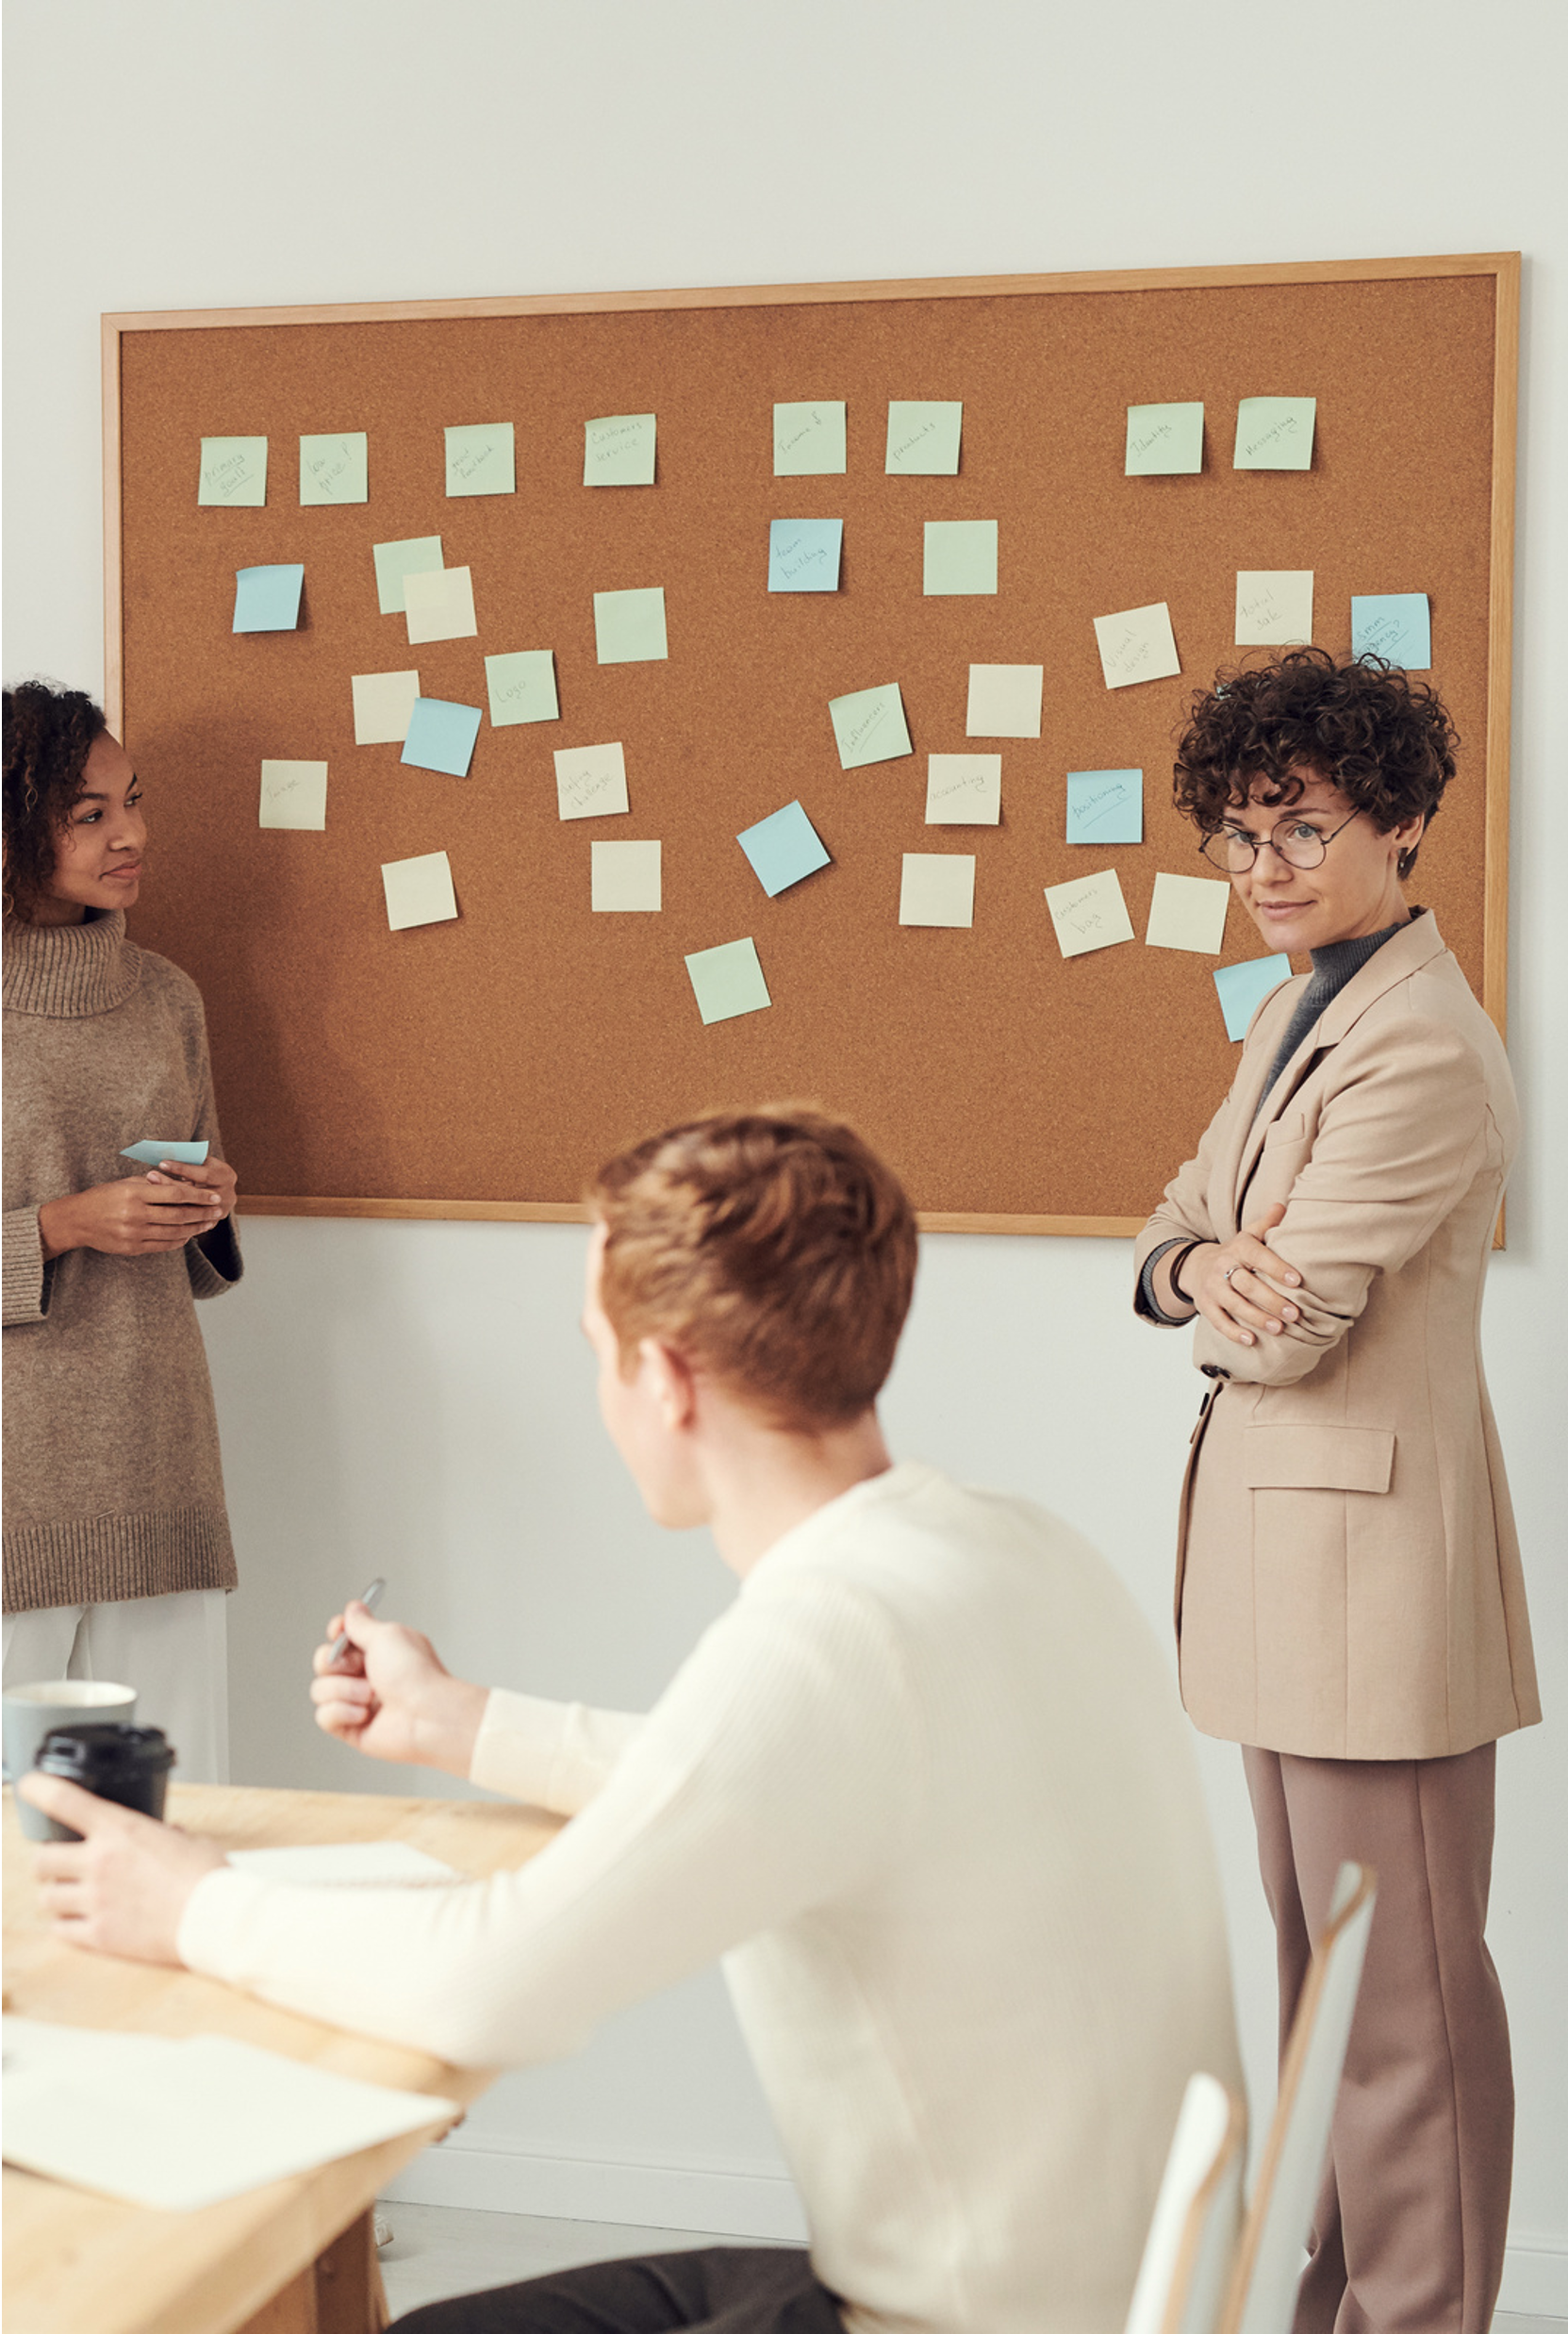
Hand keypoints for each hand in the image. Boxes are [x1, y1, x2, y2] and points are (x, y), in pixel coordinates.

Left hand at [18, 1775, 226, 1963]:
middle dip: (45, 1861)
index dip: (38, 1788)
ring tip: (70, 1895)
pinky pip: (60, 1930)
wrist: (214, 1919)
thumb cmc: (207, 1878)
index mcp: (120, 1831)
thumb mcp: (188, 1841)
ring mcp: (95, 1900)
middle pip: (41, 1859)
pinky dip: (65, 1924)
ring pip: (46, 1897)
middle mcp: (99, 1863)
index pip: (63, 1801)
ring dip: (55, 1894)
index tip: (28, 1784)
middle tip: (57, 1863)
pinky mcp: (99, 1935)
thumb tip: (167, 1835)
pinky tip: (79, 1921)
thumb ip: (168, 1835)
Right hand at [38, 1170, 226, 1258]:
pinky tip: (190, 1235)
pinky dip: (179, 1240)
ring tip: (209, 1223)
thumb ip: (153, 1184)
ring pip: (173, 1232)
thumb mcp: (126, 1183)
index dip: (198, 1195)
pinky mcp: (132, 1248)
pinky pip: (162, 1245)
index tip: (213, 1196)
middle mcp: (135, 1214)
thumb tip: (184, 1182)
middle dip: (202, 1213)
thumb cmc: (103, 1196)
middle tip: (218, 1210)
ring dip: (195, 1228)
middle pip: (178, 1215)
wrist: (77, 1220)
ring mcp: (133, 1234)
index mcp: (134, 1193)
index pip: (175, 1194)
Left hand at [147, 1155, 238, 1223]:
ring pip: (190, 1208)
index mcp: (226, 1176)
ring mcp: (220, 1211)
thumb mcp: (200, 1162)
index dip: (182, 1169)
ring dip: (167, 1200)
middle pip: (196, 1193)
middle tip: (150, 1176)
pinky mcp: (211, 1223)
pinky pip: (189, 1220)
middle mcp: (228, 1195)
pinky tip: (155, 1208)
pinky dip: (172, 1214)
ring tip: (149, 1191)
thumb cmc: (202, 1170)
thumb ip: (189, 1161)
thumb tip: (167, 1155)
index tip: (162, 1163)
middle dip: (171, 1184)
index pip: (204, 1175)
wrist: (215, 1188)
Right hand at [311, 1602, 486, 1779]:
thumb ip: (362, 1624)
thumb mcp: (387, 1636)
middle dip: (336, 1664)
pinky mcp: (351, 1728)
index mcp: (378, 1651)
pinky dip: (342, 1713)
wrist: (427, 1714)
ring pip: (320, 1690)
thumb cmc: (415, 1674)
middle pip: (323, 1662)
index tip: (339, 1630)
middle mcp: (365, 1675)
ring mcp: (357, 1702)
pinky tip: (364, 1715)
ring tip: (372, 1695)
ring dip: (345, 1690)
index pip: (341, 1637)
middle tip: (360, 1667)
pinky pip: (324, 1716)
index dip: (336, 1632)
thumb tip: (353, 1608)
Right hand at [1179, 1203, 1305, 1347]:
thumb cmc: (1234, 1253)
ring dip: (1257, 1318)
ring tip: (1279, 1329)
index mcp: (1238, 1248)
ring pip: (1234, 1304)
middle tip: (1294, 1313)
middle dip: (1271, 1300)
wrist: (1196, 1266)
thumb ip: (1266, 1224)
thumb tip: (1282, 1205)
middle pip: (1246, 1284)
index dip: (1276, 1268)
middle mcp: (1222, 1266)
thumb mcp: (1248, 1236)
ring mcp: (1212, 1288)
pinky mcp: (1205, 1306)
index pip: (1258, 1256)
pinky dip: (1233, 1332)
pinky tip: (1251, 1340)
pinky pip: (1218, 1321)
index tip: (1297, 1281)